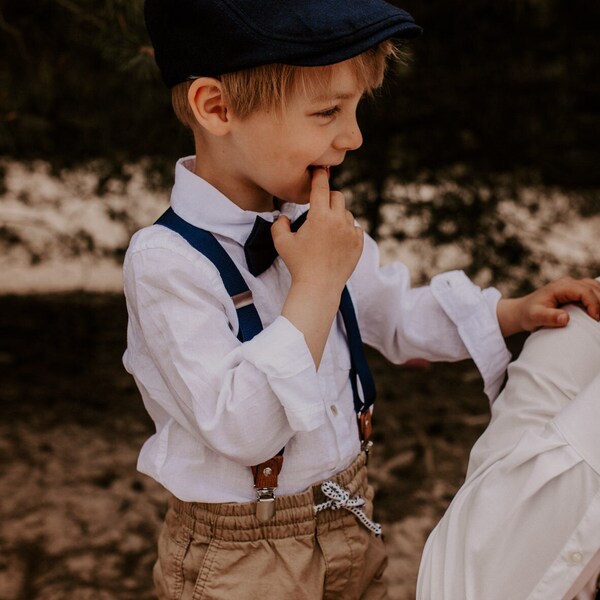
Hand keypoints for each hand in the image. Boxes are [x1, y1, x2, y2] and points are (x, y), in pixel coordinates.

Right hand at [272, 167, 362, 292]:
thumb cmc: (298, 264)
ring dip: (337, 216)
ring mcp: (351, 232)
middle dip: (328, 198)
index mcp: (319, 216)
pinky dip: (347, 231)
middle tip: (319, 208)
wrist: (318, 287)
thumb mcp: (281, 242)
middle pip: (338, 196)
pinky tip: (337, 241)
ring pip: (346, 213)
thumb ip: (279, 224)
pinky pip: (355, 228)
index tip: (318, 170)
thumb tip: (284, 217)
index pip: (321, 187)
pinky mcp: (359, 243)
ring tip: (326, 232)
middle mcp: (338, 220)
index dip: (319, 176)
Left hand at [497, 277, 599, 336]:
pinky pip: (593, 290)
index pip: (584, 291)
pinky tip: (599, 310)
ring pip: (595, 287)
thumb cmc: (528, 314)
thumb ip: (549, 317)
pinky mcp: (575, 291)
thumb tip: (565, 318)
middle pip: (593, 288)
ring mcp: (572, 286)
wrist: (522, 311)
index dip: (593, 304)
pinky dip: (599, 298)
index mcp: (560, 287)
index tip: (596, 319)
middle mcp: (568, 283)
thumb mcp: (535, 317)